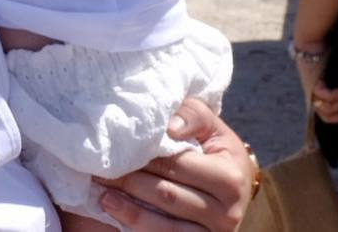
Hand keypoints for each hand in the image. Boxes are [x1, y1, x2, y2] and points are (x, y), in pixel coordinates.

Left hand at [97, 99, 254, 230]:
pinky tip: (118, 214)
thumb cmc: (218, 152)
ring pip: (164, 225)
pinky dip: (140, 227)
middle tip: (100, 171)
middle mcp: (226, 212)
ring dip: (129, 210)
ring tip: (103, 195)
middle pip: (167, 195)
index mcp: (229, 178)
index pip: (177, 165)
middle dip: (130, 182)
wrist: (237, 189)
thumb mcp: (213, 128)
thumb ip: (193, 115)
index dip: (144, 157)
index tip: (116, 149)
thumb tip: (168, 127)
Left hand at [291, 43, 337, 124]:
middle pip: (328, 116)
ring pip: (328, 109)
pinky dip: (337, 94)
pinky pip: (327, 98)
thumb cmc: (328, 55)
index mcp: (316, 97)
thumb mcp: (336, 76)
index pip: (327, 118)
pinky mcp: (312, 85)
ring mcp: (310, 92)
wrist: (312, 40)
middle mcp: (312, 96)